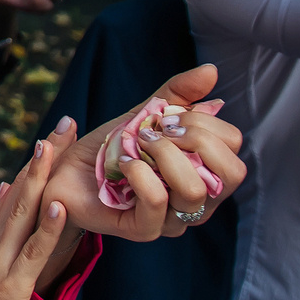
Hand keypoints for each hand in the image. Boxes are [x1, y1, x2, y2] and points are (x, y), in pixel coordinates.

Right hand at [0, 126, 73, 299]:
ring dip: (42, 178)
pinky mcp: (12, 283)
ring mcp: (2, 259)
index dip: (37, 160)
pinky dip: (47, 229)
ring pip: (25, 212)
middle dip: (46, 156)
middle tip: (66, 123)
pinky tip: (60, 207)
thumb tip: (3, 189)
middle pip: (22, 188)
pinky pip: (33, 252)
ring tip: (55, 148)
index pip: (15, 187)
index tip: (56, 133)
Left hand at [38, 64, 245, 241]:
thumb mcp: (144, 114)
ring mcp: (173, 219)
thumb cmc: (109, 148)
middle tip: (159, 131)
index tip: (169, 118)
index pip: (234, 148)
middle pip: (232, 173)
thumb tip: (211, 70)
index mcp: (204, 173)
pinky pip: (157, 202)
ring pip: (195, 190)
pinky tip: (124, 163)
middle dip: (196, 139)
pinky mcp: (144, 229)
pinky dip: (139, 173)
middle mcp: (197, 200)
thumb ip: (177, 93)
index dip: (206, 125)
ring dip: (164, 155)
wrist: (65, 172)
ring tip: (139, 144)